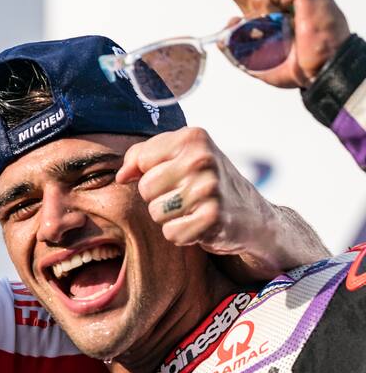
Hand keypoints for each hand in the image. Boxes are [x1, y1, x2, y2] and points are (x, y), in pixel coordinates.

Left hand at [118, 126, 276, 253]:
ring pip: (155, 212)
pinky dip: (182, 234)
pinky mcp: (212, 217)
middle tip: (186, 196)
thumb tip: (121, 176)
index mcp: (193, 137)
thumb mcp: (180, 157)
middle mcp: (202, 159)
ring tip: (193, 209)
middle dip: (160, 197)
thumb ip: (143, 156)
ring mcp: (209, 188)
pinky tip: (199, 225)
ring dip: (170, 217)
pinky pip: (171, 233)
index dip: (151, 173)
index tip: (174, 175)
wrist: (251, 215)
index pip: (142, 160)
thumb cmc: (205, 183)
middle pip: (146, 188)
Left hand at [229, 0, 349, 87]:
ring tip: (287, 31)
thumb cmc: (298, 62)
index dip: (244, 16)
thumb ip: (235, 41)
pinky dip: (270, 18)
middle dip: (250, 19)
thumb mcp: (256, 56)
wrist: (321, 71)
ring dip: (263, 24)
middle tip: (277, 33)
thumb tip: (227, 27)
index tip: (267, 31)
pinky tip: (291, 25)